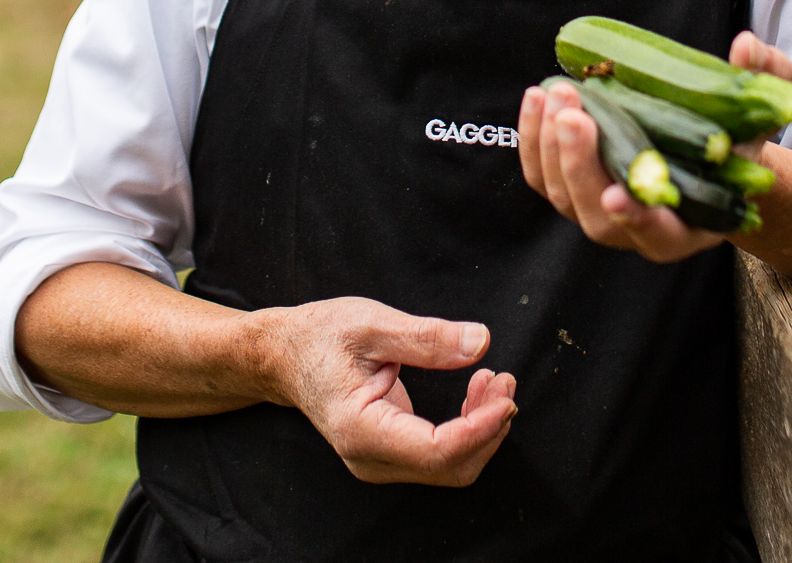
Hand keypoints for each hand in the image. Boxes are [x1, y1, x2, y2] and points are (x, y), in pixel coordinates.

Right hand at [258, 297, 515, 485]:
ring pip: (450, 466)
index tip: (506, 399)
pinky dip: (468, 428)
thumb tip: (479, 343)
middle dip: (488, 429)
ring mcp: (380, 459)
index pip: (435, 451)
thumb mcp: (372, 324)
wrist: (285, 356)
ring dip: (483, 429)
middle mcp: (369, 457)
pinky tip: (476, 392)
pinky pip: (441, 454)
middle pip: (450, 467)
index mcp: (360, 429)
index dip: (479, 430)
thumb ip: (426, 337)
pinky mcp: (391, 450)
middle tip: (504, 380)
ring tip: (495, 381)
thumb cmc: (321, 337)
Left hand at [515, 32, 791, 261]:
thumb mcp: (761, 110)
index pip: (659, 234)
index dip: (638, 219)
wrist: (707, 156)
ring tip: (558, 94)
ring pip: (563, 196)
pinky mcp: (574, 188)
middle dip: (581, 165)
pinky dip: (534, 140)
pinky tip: (537, 98)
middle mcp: (640, 229)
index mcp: (691, 224)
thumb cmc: (736, 141)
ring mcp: (601, 212)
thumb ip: (766, 80)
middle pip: (596, 216)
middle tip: (576, 115)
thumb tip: (745, 46)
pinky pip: (543, 175)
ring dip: (552, 147)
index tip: (619, 196)